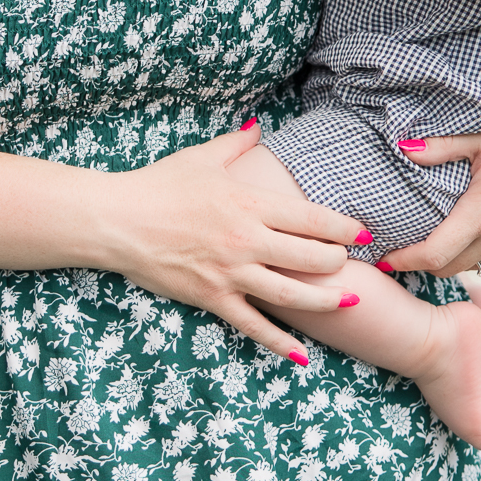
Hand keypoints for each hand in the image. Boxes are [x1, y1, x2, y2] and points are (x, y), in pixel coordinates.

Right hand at [100, 121, 367, 358]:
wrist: (118, 221)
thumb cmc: (158, 185)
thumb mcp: (202, 157)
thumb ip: (237, 144)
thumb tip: (258, 125)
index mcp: (249, 203)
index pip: (311, 218)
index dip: (343, 227)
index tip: (362, 233)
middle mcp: (247, 241)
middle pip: (310, 257)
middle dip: (338, 262)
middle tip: (354, 264)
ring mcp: (232, 274)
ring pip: (292, 295)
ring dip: (326, 300)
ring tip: (350, 300)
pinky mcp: (213, 298)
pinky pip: (254, 326)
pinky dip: (280, 343)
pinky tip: (302, 355)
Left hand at [383, 72, 480, 274]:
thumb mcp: (479, 135)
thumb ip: (437, 147)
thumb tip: (402, 149)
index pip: (434, 256)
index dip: (405, 262)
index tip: (383, 260)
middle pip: (452, 267)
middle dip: (424, 264)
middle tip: (403, 251)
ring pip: (477, 262)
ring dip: (455, 257)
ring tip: (436, 239)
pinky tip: (474, 227)